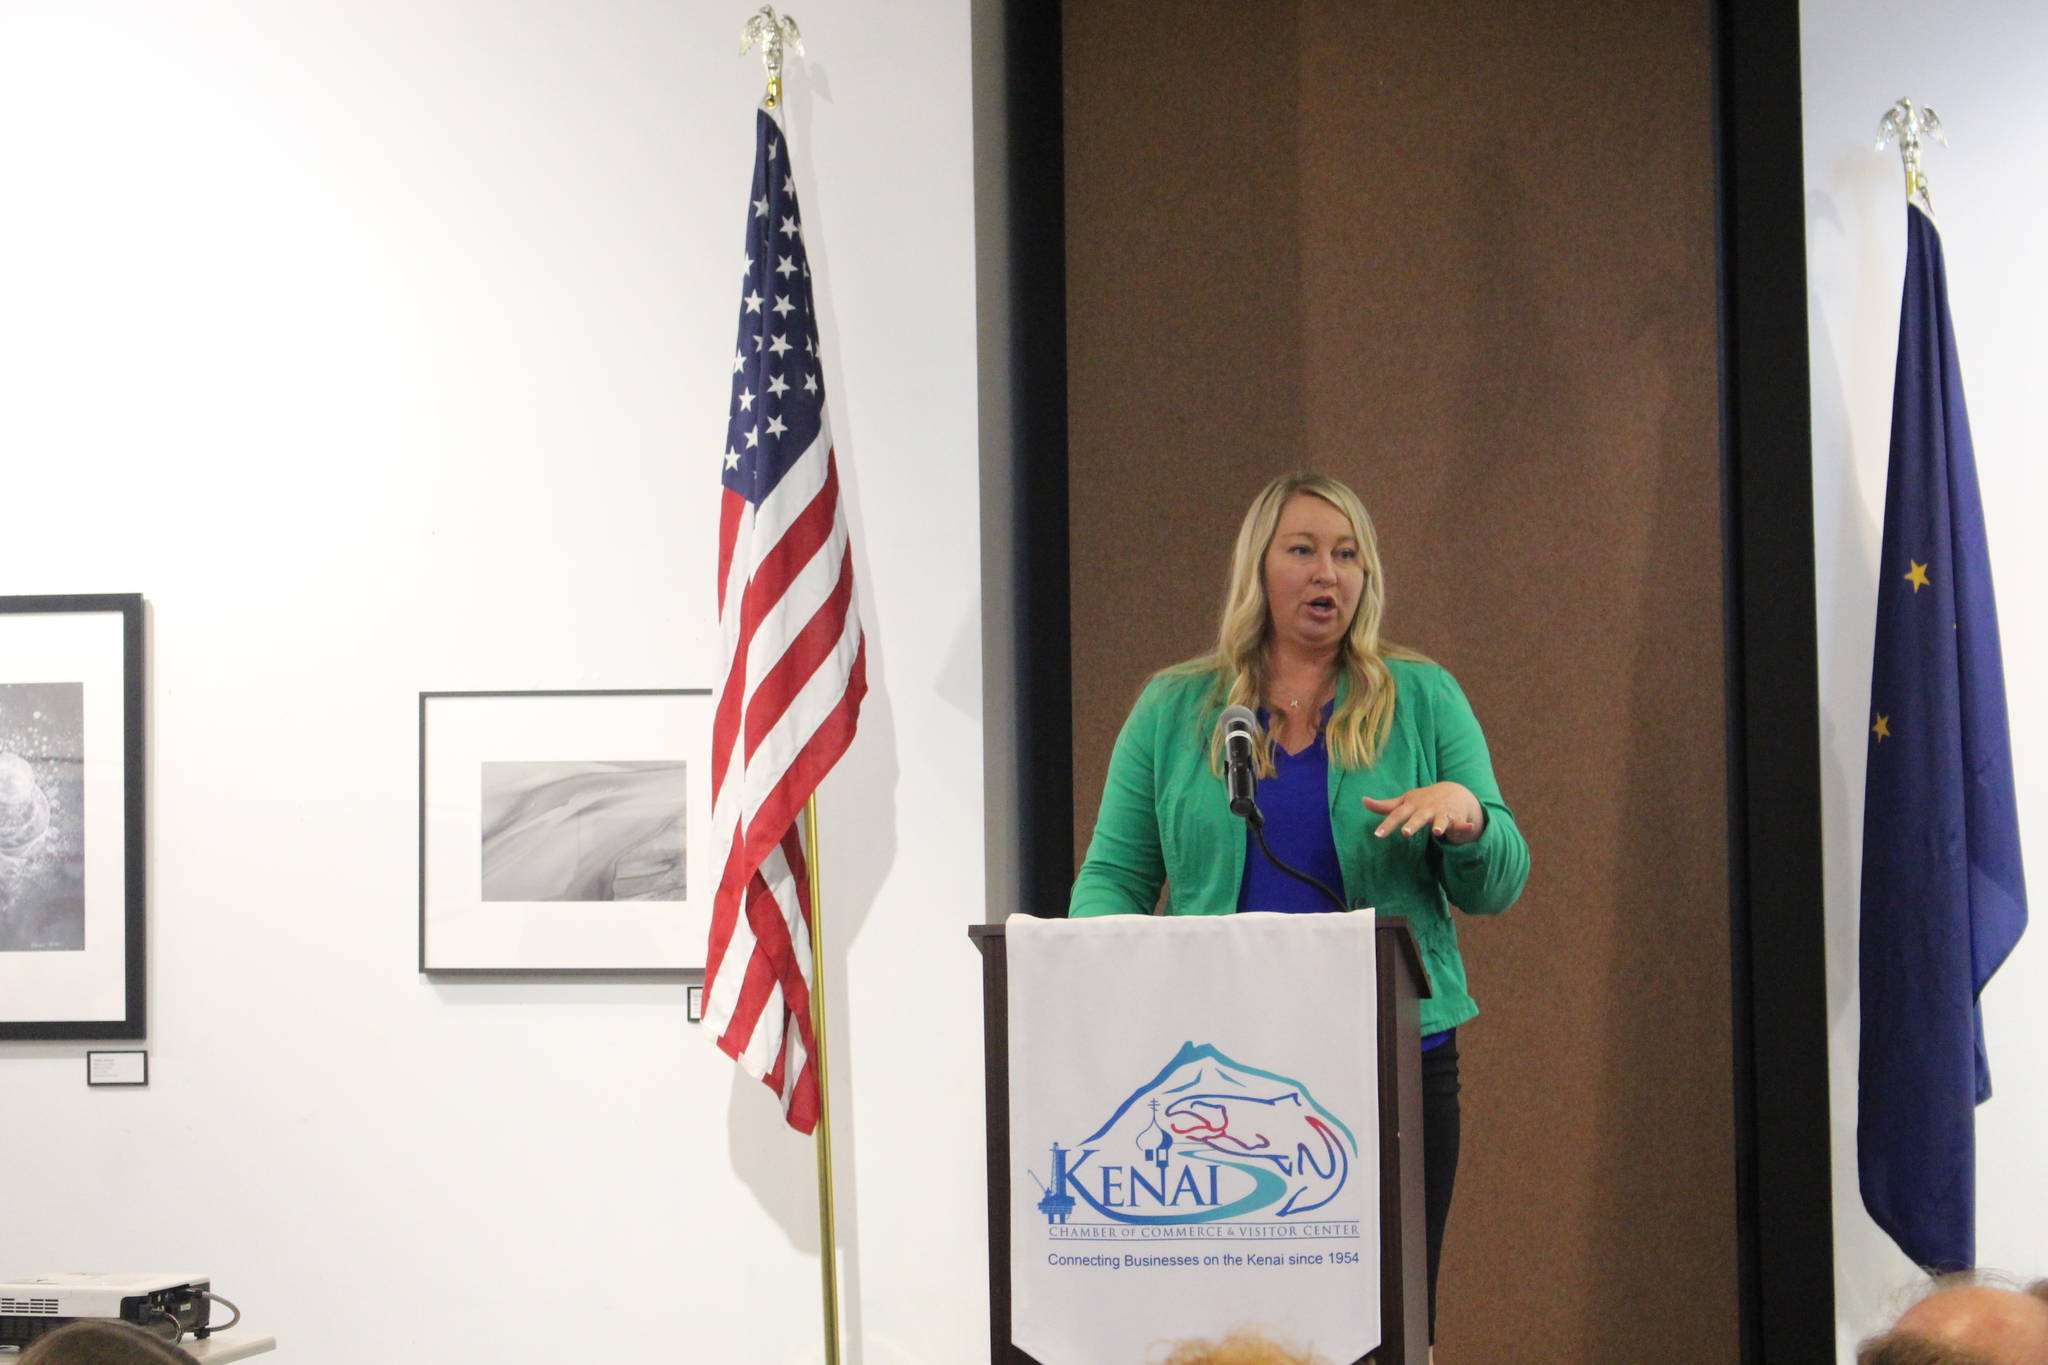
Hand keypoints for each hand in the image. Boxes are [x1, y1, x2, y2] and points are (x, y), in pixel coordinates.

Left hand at [1362, 782, 1484, 845]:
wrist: (1452, 791)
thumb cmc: (1423, 800)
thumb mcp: (1404, 802)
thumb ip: (1385, 806)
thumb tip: (1363, 801)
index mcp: (1412, 806)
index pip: (1397, 815)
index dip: (1387, 825)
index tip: (1378, 834)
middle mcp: (1426, 809)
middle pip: (1418, 818)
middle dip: (1412, 825)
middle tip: (1405, 832)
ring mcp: (1442, 812)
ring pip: (1440, 820)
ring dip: (1440, 825)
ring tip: (1438, 831)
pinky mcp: (1456, 817)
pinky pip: (1461, 823)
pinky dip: (1465, 825)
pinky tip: (1470, 827)